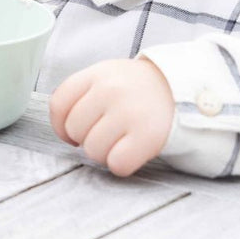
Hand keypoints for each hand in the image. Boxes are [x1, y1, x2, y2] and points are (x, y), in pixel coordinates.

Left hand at [48, 57, 174, 176]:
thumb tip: (63, 130)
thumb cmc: (137, 90)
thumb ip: (81, 95)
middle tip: (106, 132)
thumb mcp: (107, 76)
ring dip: (104, 153)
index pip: (58, 105)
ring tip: (119, 141)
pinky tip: (130, 152)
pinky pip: (117, 164)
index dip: (60, 125)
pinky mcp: (148, 136)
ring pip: (93, 151)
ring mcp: (129, 113)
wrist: (181, 90)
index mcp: (96, 74)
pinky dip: (121, 164)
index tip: (72, 132)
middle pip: (74, 130)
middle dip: (86, 137)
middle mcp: (110, 91)